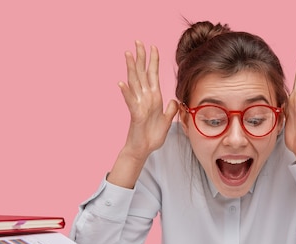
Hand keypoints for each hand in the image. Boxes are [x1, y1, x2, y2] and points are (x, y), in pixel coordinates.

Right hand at [119, 40, 178, 160]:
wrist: (143, 150)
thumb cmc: (152, 136)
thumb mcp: (166, 121)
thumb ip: (170, 110)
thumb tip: (174, 100)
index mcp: (154, 98)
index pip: (153, 75)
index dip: (153, 61)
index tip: (153, 46)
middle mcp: (145, 98)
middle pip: (142, 74)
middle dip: (141, 57)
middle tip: (138, 41)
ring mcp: (139, 105)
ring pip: (134, 83)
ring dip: (131, 68)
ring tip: (128, 54)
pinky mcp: (135, 115)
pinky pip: (130, 102)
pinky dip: (126, 92)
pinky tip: (121, 83)